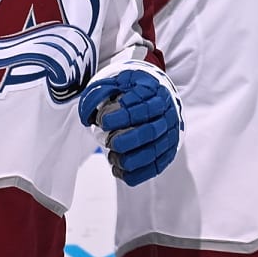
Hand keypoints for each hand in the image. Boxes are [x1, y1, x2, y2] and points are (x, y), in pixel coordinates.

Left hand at [77, 67, 181, 185]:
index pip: (142, 109)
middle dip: (126, 141)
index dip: (122, 117)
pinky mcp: (168, 152)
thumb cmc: (134, 90)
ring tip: (112, 157)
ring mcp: (170, 135)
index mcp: (156, 95)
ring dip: (129, 159)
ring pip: (153, 152)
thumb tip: (87, 116)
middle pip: (150, 132)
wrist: (157, 97)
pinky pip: (155, 167)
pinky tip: (120, 171)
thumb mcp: (118, 82)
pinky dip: (137, 173)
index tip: (103, 121)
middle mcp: (167, 115)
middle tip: (109, 142)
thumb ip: (101, 92)